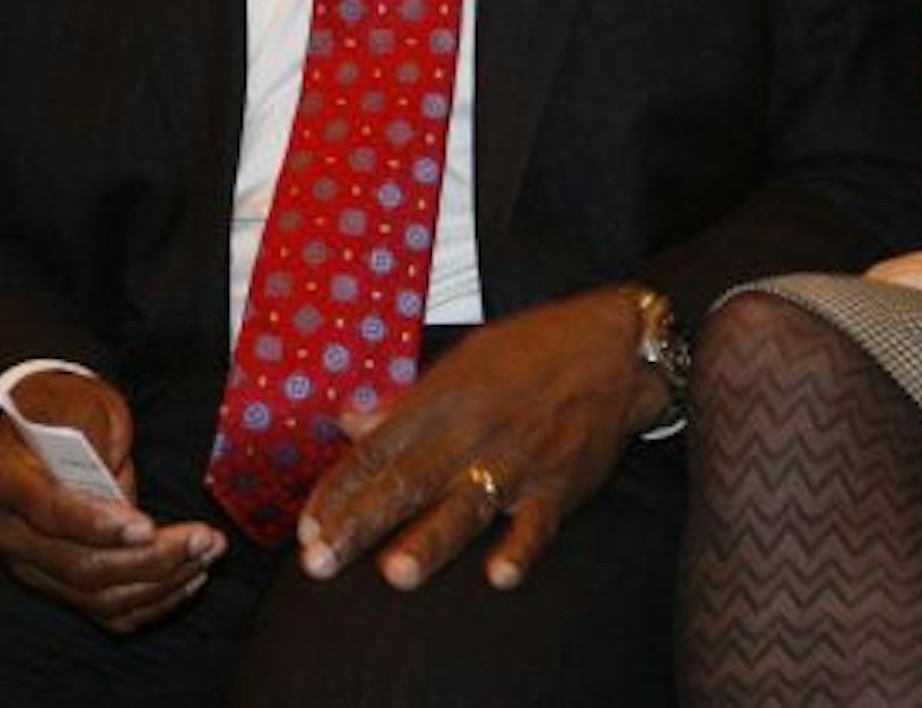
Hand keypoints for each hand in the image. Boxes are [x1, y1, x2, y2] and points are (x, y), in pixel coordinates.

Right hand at [0, 369, 225, 632]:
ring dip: (161, 581)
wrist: (44, 434)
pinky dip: (151, 602)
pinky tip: (191, 577)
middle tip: (204, 538)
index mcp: (5, 481)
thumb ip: (95, 431)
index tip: (147, 526)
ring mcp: (32, 567)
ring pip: (96, 595)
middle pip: (79, 564)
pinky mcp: (58, 586)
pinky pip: (105, 610)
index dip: (96, 523)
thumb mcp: (80, 402)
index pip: (48, 511)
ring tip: (208, 553)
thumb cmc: (68, 414)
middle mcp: (10, 534)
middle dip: (149, 559)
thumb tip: (114, 468)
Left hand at [297, 287, 664, 593]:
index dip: (339, 489)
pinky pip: (537, 522)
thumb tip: (349, 421)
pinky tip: (499, 574)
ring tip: (398, 571)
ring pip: (467, 505)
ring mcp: (517, 461)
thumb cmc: (536, 349)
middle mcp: (474, 432)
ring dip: (432, 540)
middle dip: (361, 524)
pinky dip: (520, 547)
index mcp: (444, 398)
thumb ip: (406, 400)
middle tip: (320, 561)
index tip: (307, 527)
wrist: (615, 346)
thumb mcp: (464, 360)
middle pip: (408, 483)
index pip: (378, 450)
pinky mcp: (559, 485)